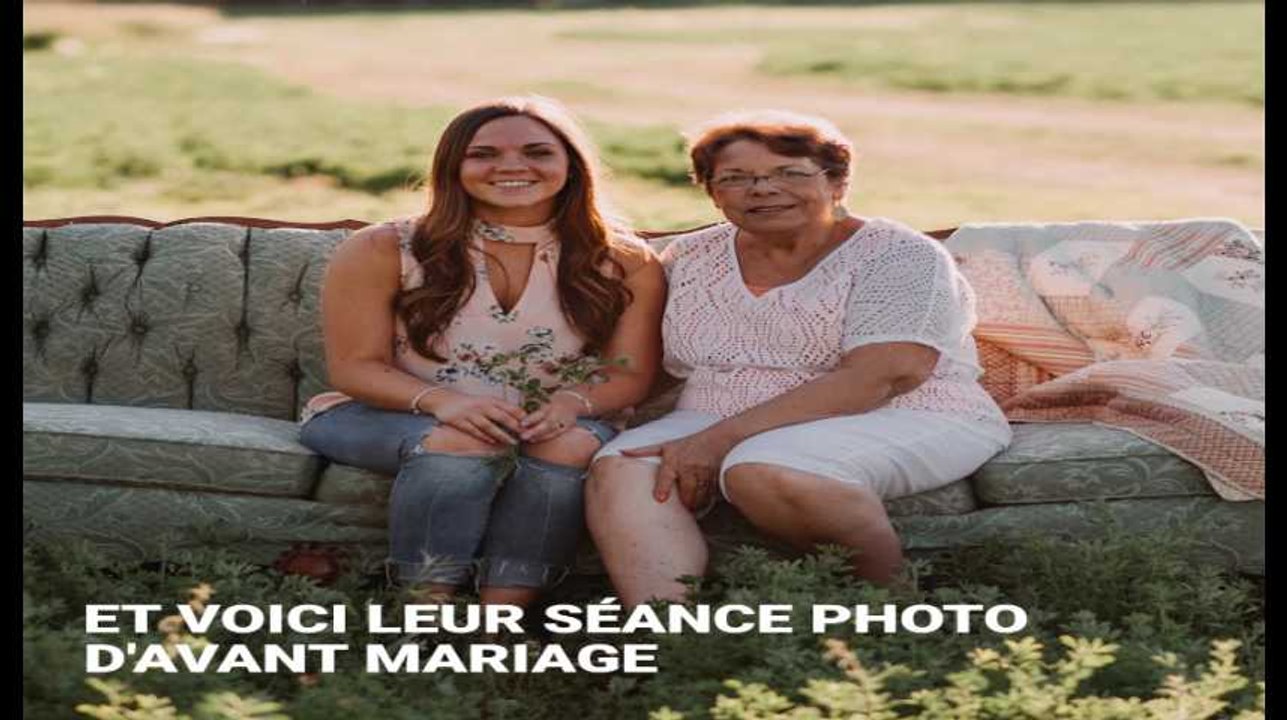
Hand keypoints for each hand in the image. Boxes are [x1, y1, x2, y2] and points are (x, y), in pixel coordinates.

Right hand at [427, 391, 524, 445]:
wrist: (443, 400)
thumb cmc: (467, 402)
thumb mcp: (483, 400)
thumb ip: (497, 407)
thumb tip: (516, 416)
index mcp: (488, 399)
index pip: (507, 406)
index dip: (519, 414)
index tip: (530, 422)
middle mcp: (480, 405)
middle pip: (500, 416)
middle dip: (514, 426)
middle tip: (525, 434)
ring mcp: (470, 414)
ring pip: (489, 426)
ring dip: (502, 435)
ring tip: (512, 442)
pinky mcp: (461, 422)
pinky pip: (475, 431)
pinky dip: (485, 437)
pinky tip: (494, 442)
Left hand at [518, 394, 581, 443]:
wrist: (572, 401)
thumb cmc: (552, 399)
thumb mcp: (544, 398)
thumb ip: (532, 404)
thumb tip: (516, 412)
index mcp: (552, 404)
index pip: (541, 412)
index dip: (532, 418)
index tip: (522, 423)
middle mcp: (559, 413)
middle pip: (547, 424)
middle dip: (534, 431)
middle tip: (522, 436)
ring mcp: (564, 421)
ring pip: (551, 431)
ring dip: (538, 436)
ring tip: (526, 439)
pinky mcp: (566, 427)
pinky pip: (555, 434)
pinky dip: (544, 438)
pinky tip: (533, 440)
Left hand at [621, 429, 735, 510]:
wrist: (719, 439)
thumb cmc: (689, 444)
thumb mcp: (667, 445)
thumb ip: (645, 451)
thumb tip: (621, 451)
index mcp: (673, 458)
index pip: (667, 475)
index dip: (663, 487)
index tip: (660, 498)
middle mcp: (687, 465)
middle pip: (685, 494)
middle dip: (686, 502)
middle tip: (685, 505)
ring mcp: (702, 472)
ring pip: (696, 498)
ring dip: (695, 503)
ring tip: (693, 503)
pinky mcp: (714, 479)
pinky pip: (708, 496)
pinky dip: (706, 499)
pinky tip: (704, 495)